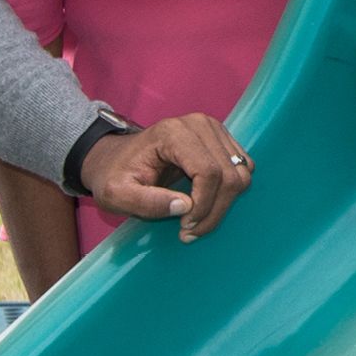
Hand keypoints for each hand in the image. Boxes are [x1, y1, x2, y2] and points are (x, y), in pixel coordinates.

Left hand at [79, 113, 254, 242]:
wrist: (114, 158)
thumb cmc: (113, 176)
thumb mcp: (117, 195)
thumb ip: (147, 203)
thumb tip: (186, 207)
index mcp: (172, 133)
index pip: (208, 172)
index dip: (203, 206)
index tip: (185, 227)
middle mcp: (198, 124)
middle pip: (229, 175)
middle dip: (214, 210)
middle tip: (190, 231)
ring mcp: (213, 129)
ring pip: (241, 174)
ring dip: (223, 204)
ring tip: (196, 220)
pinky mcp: (221, 139)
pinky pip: (242, 169)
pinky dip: (229, 193)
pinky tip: (205, 203)